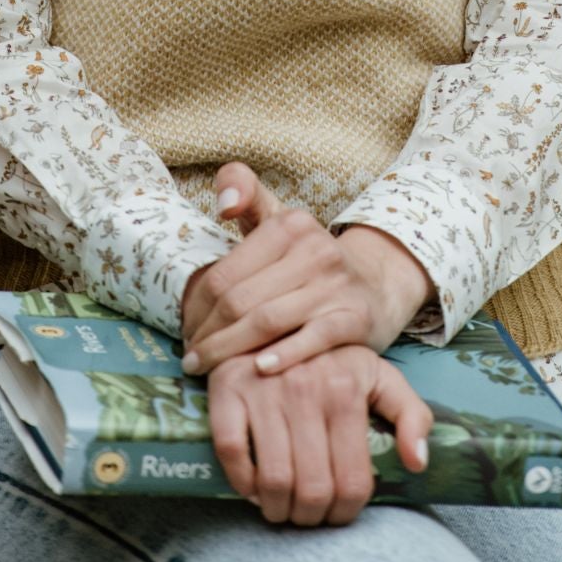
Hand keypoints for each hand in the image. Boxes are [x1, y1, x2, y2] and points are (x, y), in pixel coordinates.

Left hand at [180, 162, 434, 377]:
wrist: (376, 283)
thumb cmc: (310, 259)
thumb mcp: (280, 219)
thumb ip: (245, 191)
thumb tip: (224, 204)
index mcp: (289, 224)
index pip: (224, 274)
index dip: (195, 307)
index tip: (184, 330)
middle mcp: (314, 250)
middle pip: (240, 300)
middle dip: (208, 335)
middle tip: (191, 359)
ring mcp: (336, 285)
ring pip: (267, 321)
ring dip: (228, 351)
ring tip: (207, 369)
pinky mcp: (354, 318)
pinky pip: (311, 339)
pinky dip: (283, 356)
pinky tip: (258, 370)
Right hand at [206, 343, 432, 524]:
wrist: (278, 315)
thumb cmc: (333, 357)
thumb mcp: (378, 375)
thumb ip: (410, 414)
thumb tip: (418, 462)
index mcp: (346, 389)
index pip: (353, 482)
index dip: (345, 512)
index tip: (336, 513)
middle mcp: (305, 389)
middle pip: (312, 490)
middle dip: (311, 517)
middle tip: (307, 514)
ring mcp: (264, 389)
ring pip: (273, 481)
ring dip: (277, 509)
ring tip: (281, 505)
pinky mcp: (227, 388)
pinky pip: (232, 453)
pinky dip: (242, 482)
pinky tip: (253, 483)